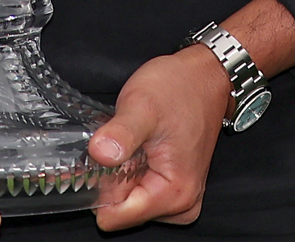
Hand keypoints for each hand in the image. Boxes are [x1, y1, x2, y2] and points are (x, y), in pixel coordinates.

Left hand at [87, 48, 233, 229]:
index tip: (89, 164)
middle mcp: (182, 203)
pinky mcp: (175, 187)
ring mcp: (180, 197)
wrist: (204, 76)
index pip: (118, 216)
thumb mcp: (142, 105)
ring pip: (129, 202)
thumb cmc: (179, 88)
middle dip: (109, 182)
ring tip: (126, 144)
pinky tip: (133, 151)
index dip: (98, 190)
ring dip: (119, 177)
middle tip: (112, 146)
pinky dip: (129, 174)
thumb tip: (100, 154)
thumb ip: (122, 133)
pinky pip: (140, 192)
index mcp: (175, 192)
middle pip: (123, 211)